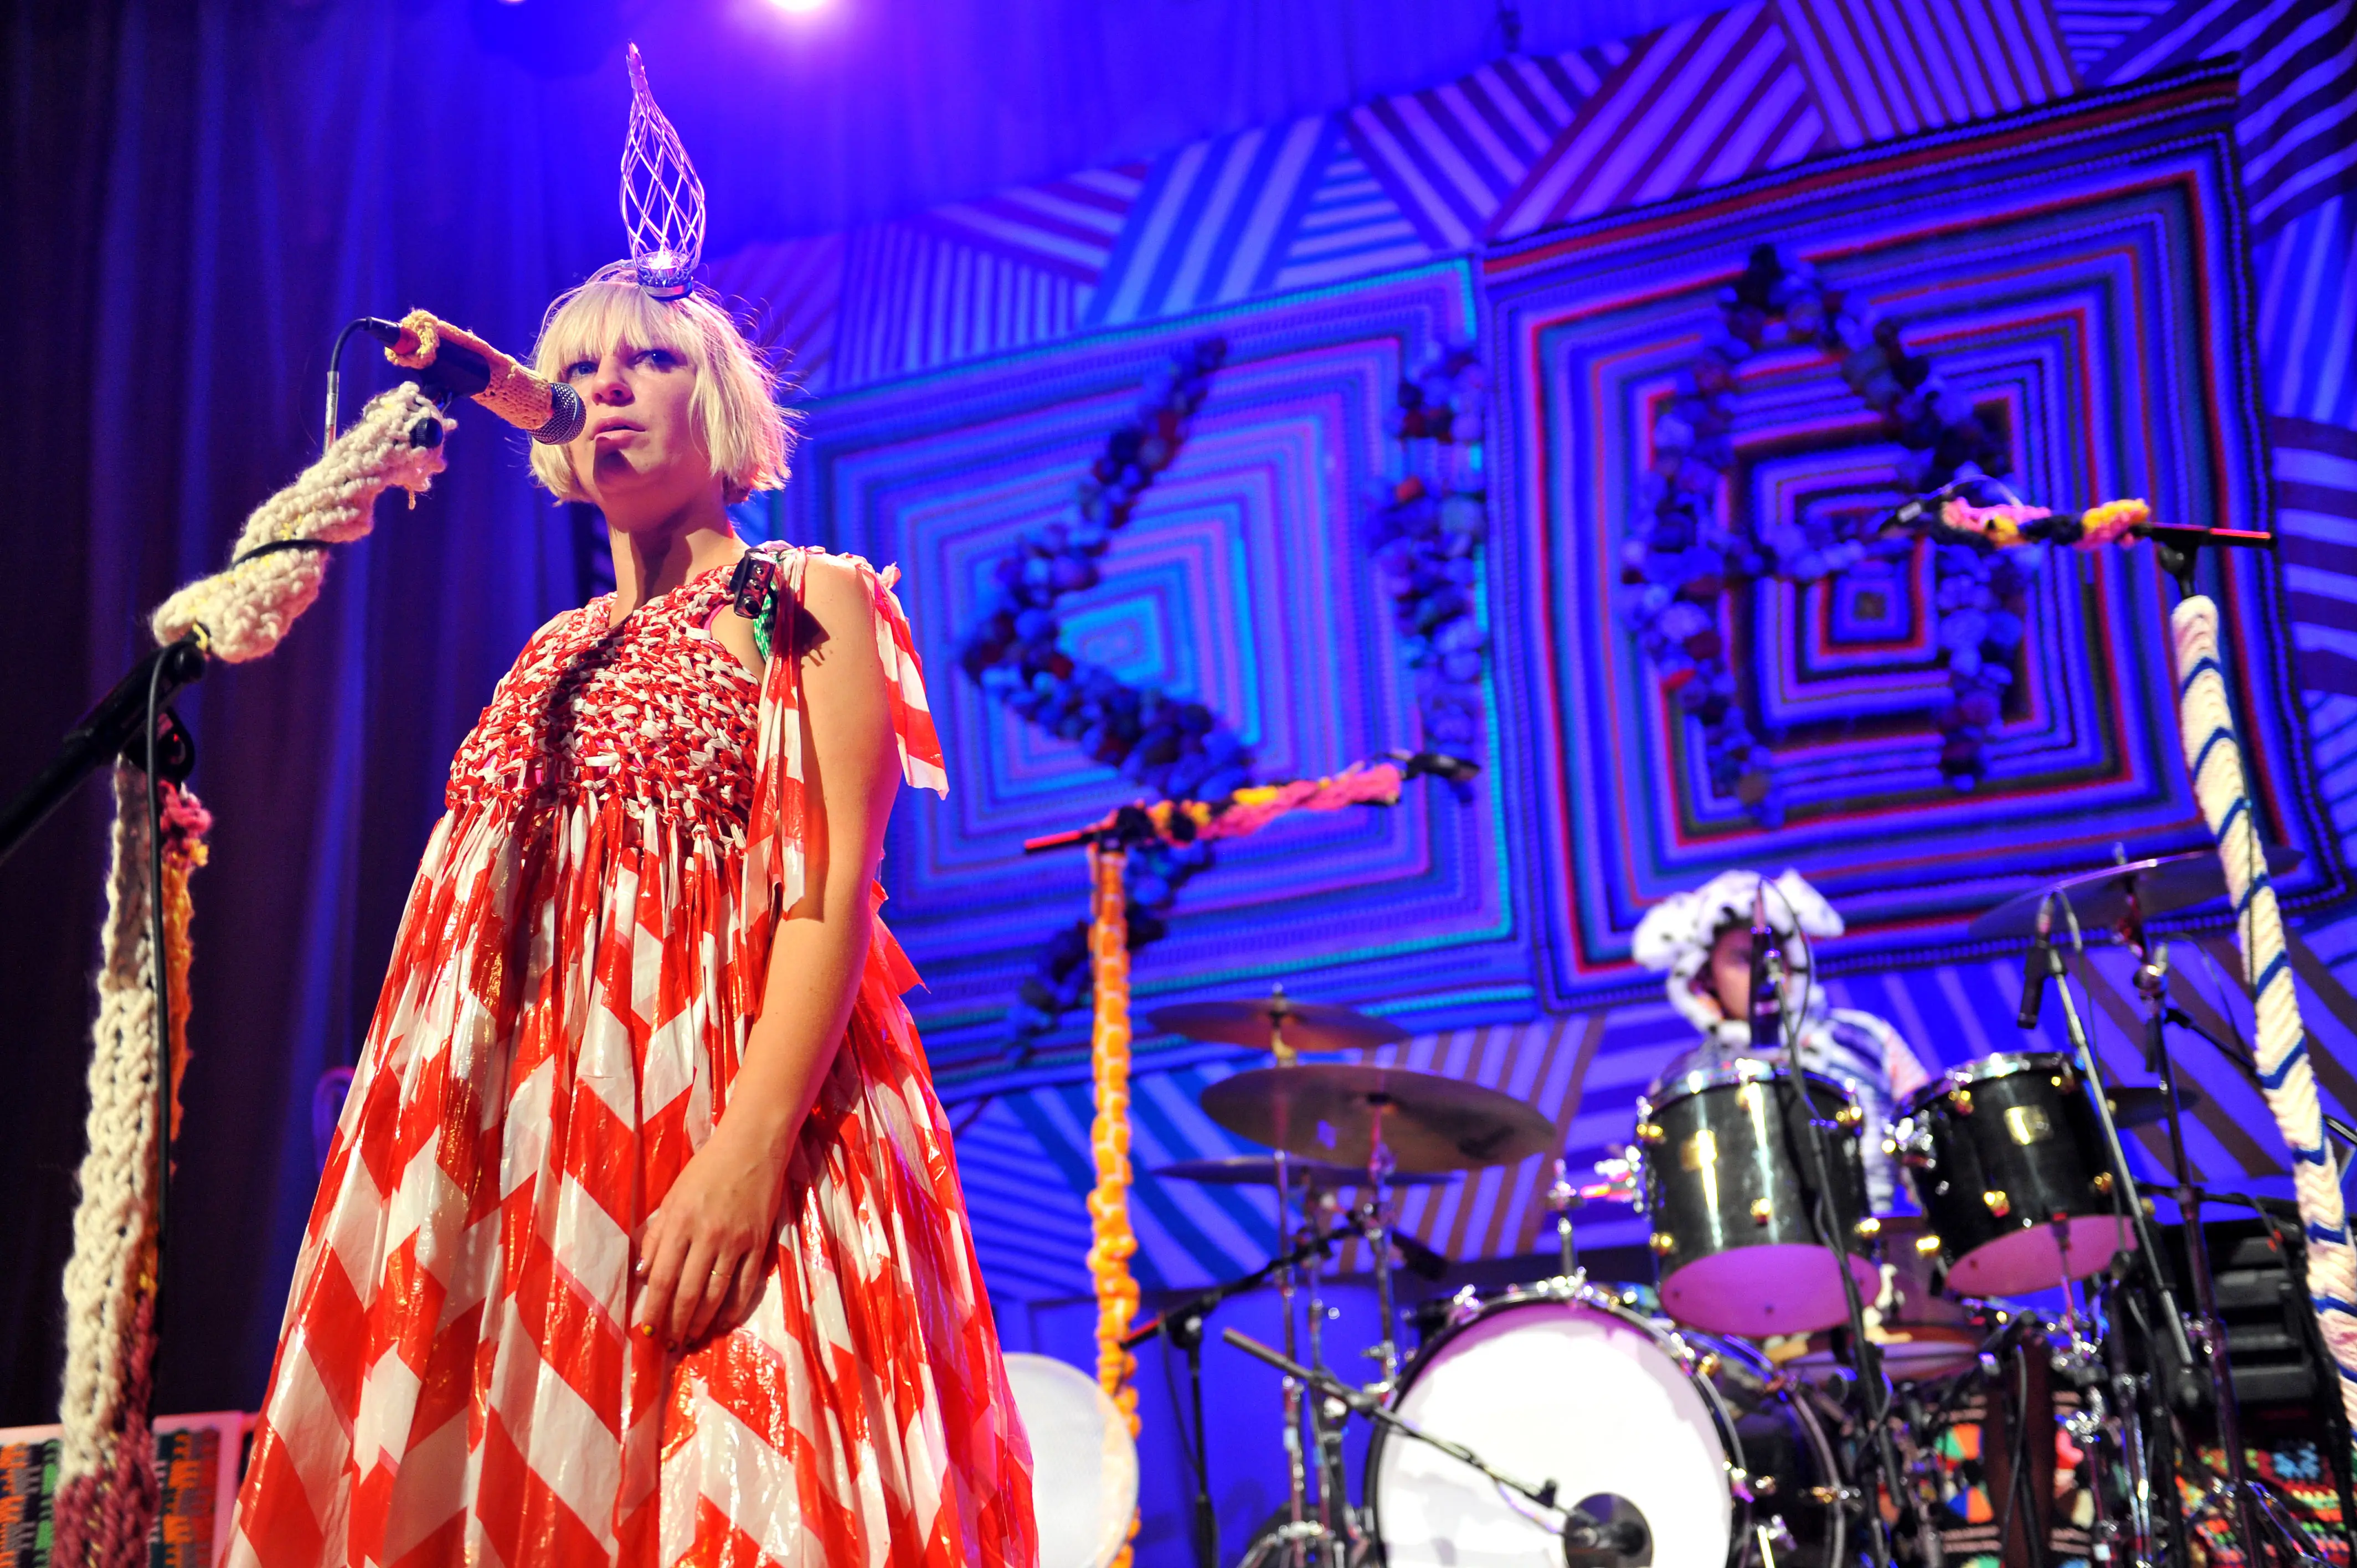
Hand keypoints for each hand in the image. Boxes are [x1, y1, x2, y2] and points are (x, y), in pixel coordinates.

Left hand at [633, 1119, 789, 1349]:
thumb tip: (643, 1273)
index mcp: (680, 1222)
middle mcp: (706, 1235)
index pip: (663, 1277)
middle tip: (670, 1345)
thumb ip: (657, 1235)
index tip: (647, 1330)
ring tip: (692, 1339)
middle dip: (676, 1323)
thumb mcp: (672, 1196)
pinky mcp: (758, 1243)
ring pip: (716, 1293)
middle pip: (688, 1292)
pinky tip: (723, 1322)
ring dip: (702, 1322)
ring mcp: (735, 1241)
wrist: (752, 1147)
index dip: (654, 1309)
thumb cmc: (707, 1169)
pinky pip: (745, 1284)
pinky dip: (733, 1307)